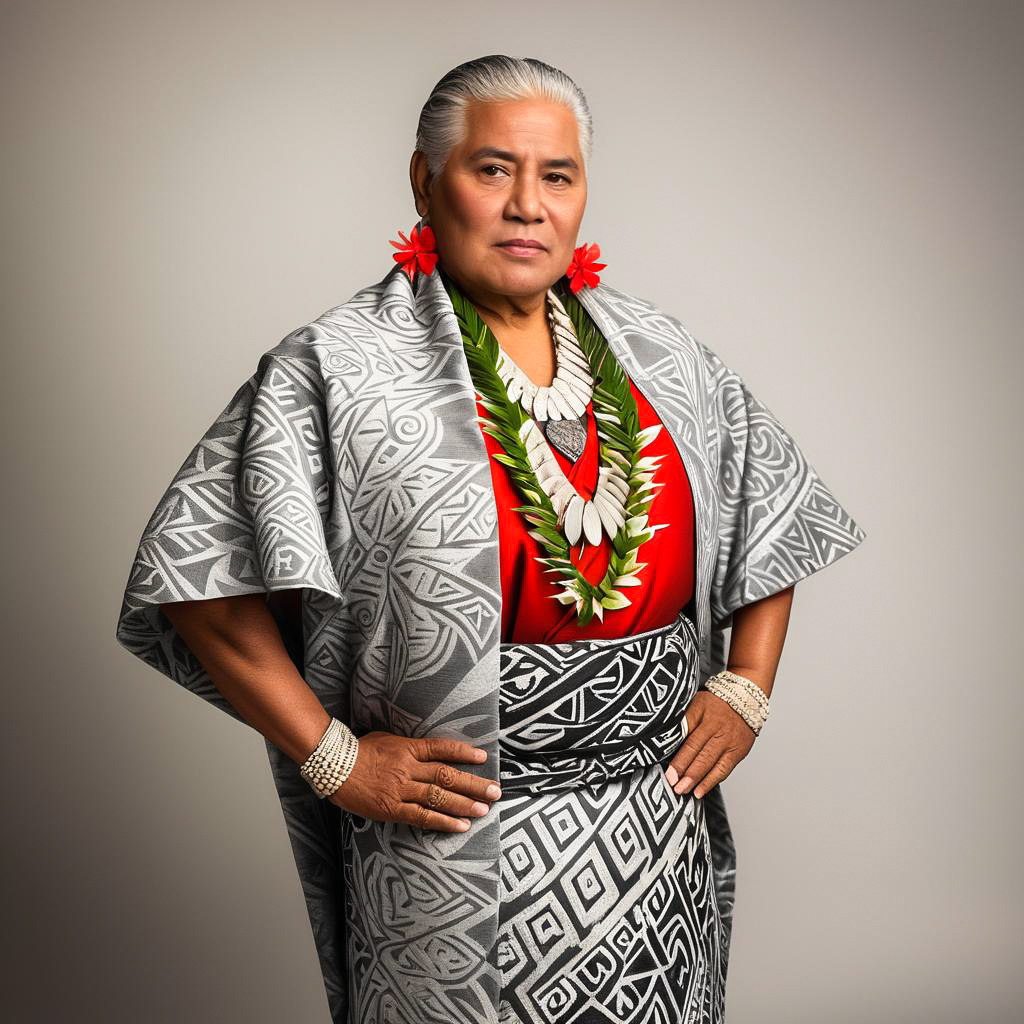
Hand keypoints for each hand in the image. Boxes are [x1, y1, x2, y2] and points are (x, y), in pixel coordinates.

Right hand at [327, 731, 501, 832]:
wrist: (332, 766)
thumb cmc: (357, 750)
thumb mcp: (386, 739)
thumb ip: (408, 747)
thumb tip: (426, 752)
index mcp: (408, 749)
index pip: (442, 749)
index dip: (463, 753)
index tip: (483, 759)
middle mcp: (408, 768)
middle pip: (447, 775)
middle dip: (473, 784)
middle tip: (495, 791)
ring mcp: (401, 789)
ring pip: (439, 797)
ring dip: (464, 804)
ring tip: (484, 810)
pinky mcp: (392, 808)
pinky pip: (422, 816)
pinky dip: (443, 822)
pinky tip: (460, 826)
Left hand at [665, 691, 755, 798]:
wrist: (745, 698)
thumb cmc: (715, 702)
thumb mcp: (695, 702)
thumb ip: (683, 719)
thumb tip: (666, 738)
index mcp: (702, 712)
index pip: (687, 735)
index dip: (677, 754)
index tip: (667, 770)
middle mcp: (716, 727)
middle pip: (698, 750)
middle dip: (684, 770)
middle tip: (672, 784)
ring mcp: (728, 740)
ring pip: (710, 762)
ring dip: (696, 779)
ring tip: (683, 790)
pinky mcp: (738, 751)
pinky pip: (723, 769)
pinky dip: (711, 781)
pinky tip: (700, 791)